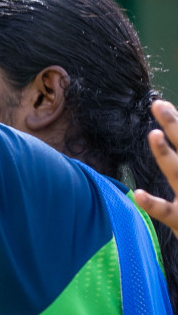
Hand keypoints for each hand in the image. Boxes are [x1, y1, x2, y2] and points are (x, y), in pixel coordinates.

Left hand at [134, 99, 177, 233]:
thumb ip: (175, 166)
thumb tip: (168, 144)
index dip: (175, 121)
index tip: (159, 104)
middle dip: (174, 124)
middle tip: (157, 104)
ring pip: (177, 172)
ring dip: (165, 154)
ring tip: (154, 134)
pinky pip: (166, 211)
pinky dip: (153, 204)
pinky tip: (139, 194)